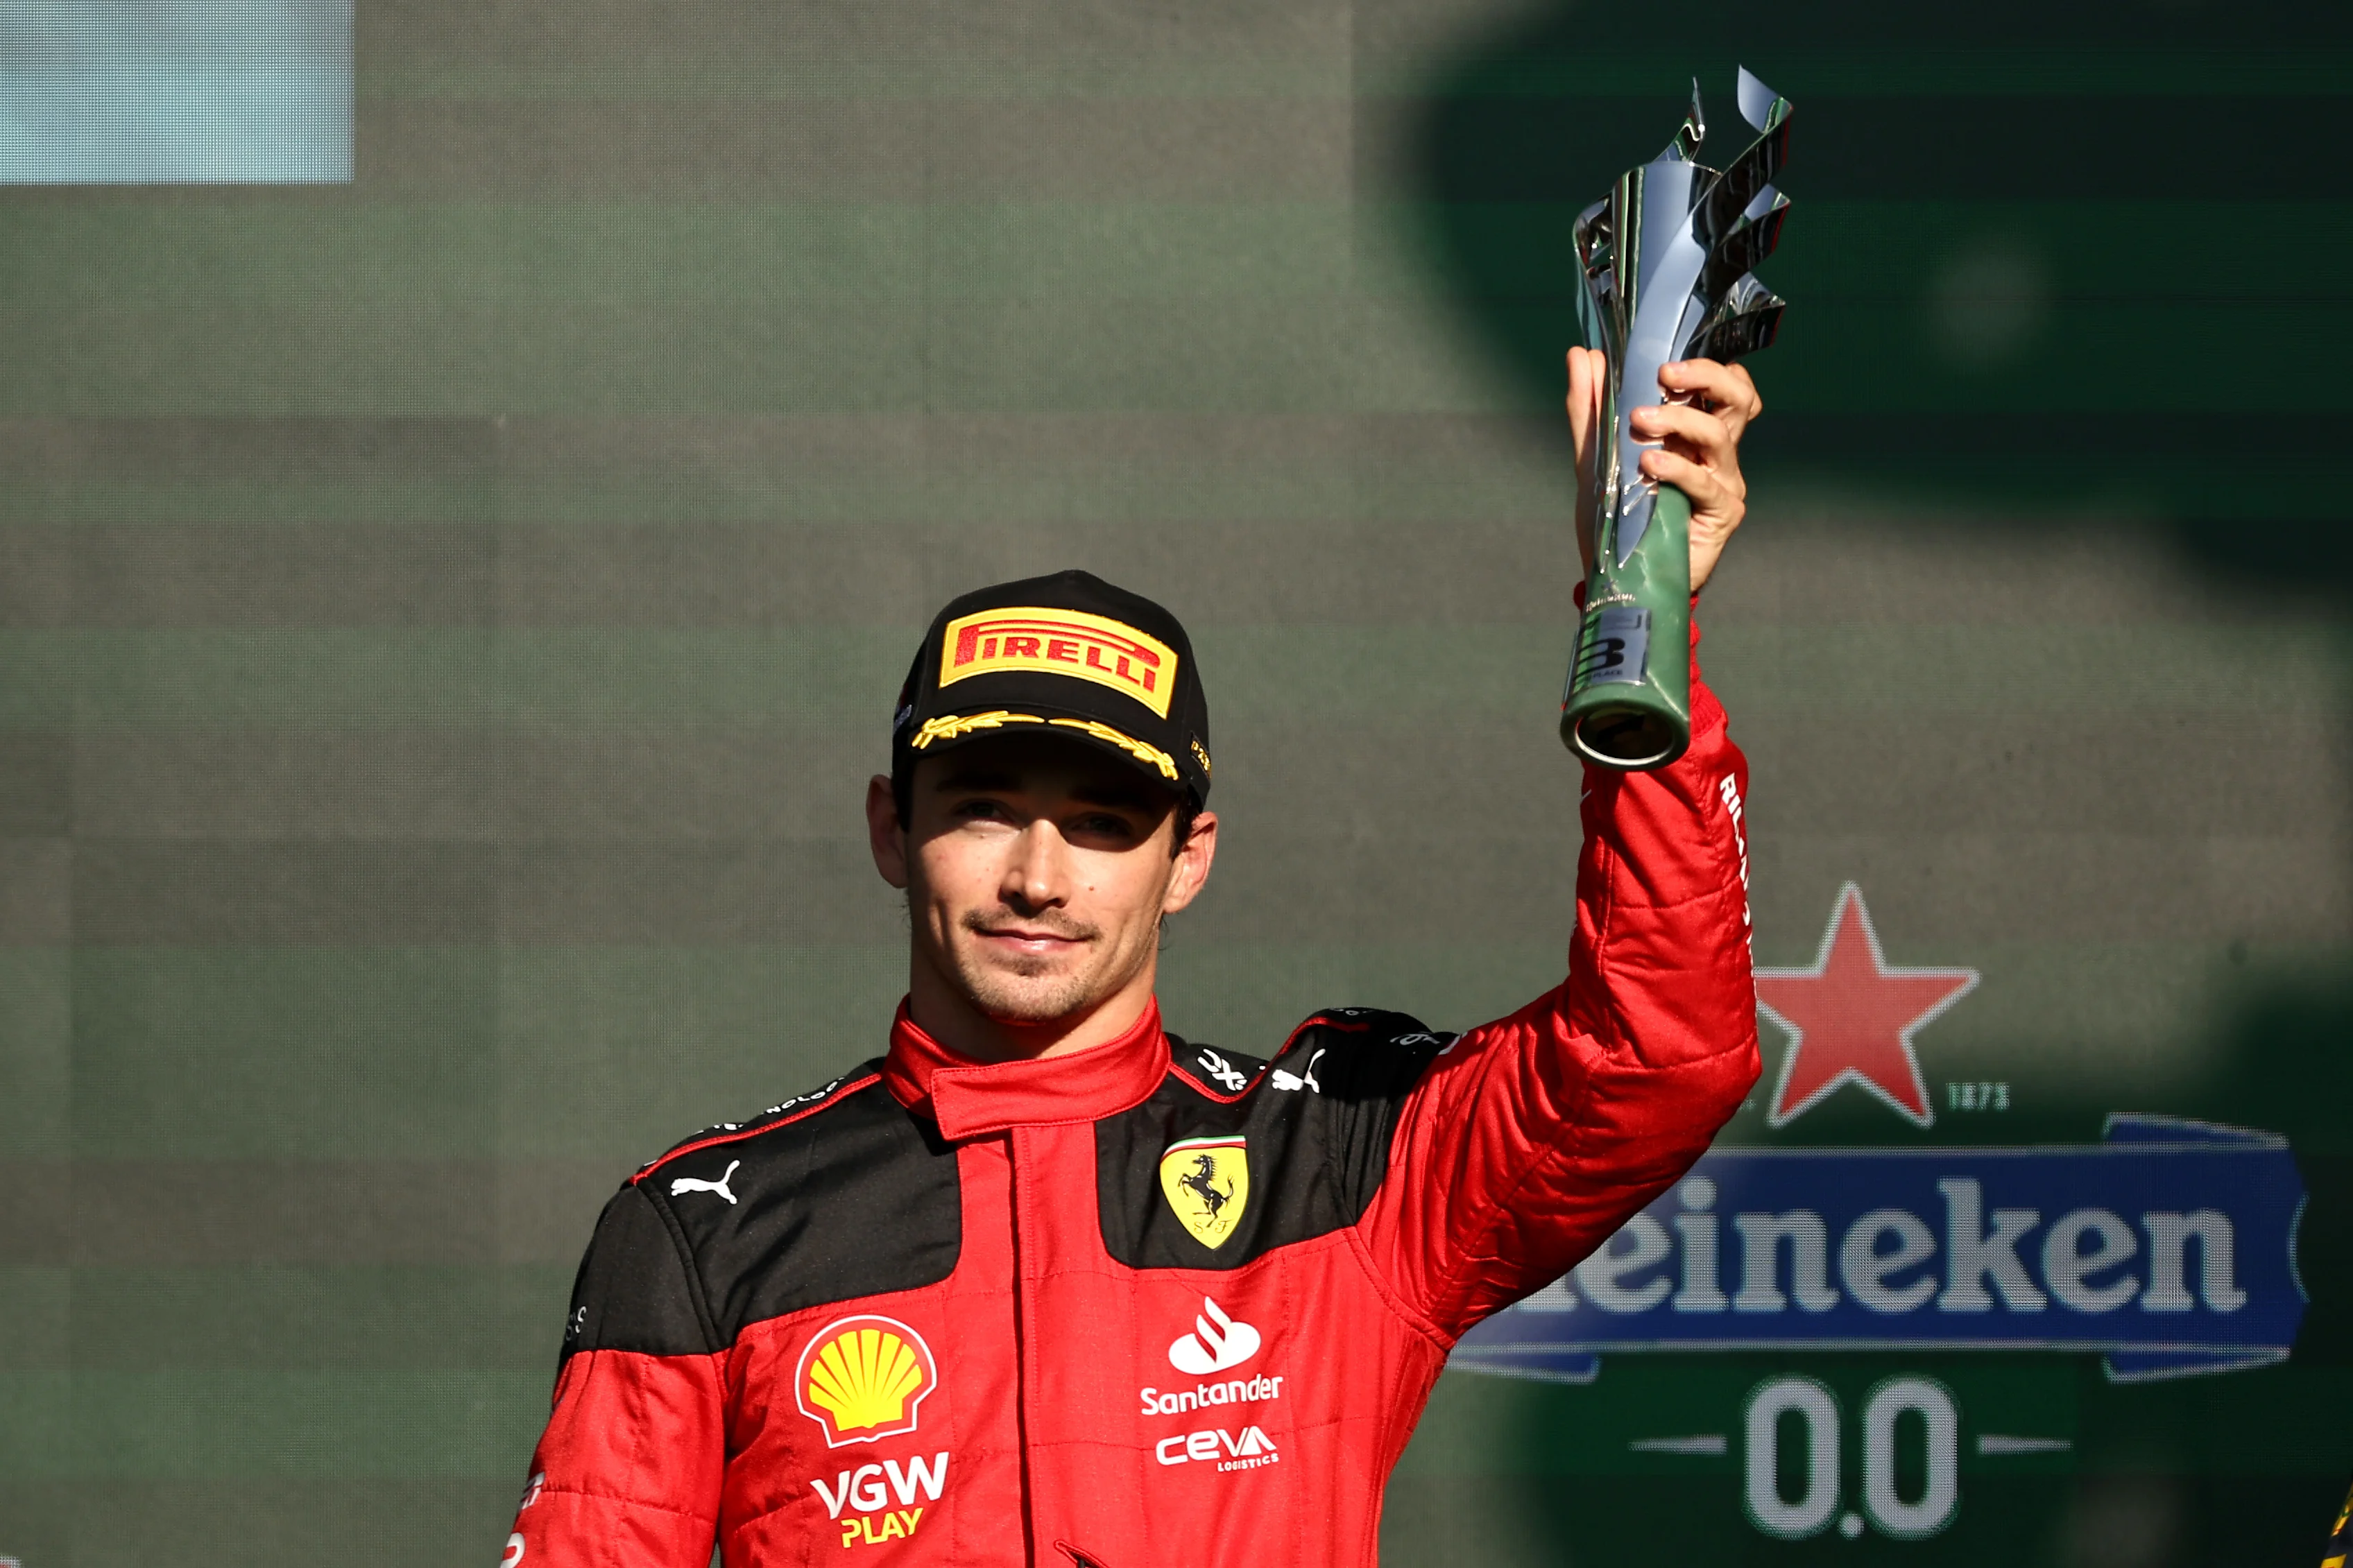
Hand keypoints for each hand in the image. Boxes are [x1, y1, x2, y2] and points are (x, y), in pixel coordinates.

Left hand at [1565, 350, 1762, 593]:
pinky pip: (1705, 482)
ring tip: (1638, 423)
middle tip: (1663, 376)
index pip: (1723, 383)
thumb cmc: (1616, 517)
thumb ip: (1590, 408)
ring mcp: (1724, 481)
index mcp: (1694, 431)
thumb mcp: (1595, 457)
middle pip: (1738, 397)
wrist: (1620, 577)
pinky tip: (1649, 465)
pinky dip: (1676, 468)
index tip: (1660, 360)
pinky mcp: (1723, 512)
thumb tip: (1582, 355)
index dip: (1704, 364)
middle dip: (1705, 376)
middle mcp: (1717, 451)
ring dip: (1677, 420)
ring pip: (1719, 433)